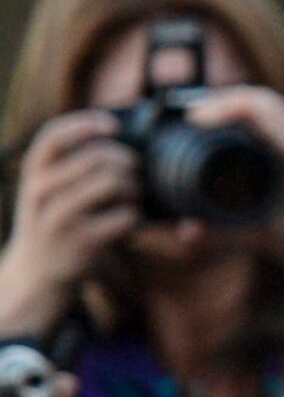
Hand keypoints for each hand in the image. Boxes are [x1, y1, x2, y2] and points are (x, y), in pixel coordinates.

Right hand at [0, 110, 138, 335]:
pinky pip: (125, 217)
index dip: (85, 124)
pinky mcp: (82, 243)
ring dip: (134, 188)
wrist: (36, 273)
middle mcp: (41, 193)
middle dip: (126, 161)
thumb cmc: (52, 220)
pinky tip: (130, 223)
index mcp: (33, 173)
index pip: (53, 137)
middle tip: (135, 172)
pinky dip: (136, 217)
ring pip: (113, 184)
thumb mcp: (46, 188)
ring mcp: (60, 219)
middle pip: (96, 158)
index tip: (114, 125)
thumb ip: (68, 163)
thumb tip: (115, 132)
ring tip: (133, 197)